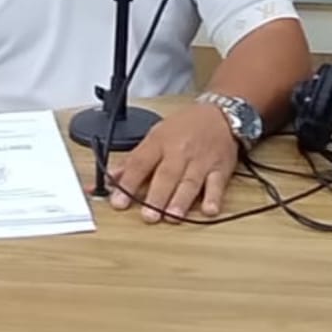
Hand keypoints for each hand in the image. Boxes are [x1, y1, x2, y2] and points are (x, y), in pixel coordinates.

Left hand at [109, 104, 237, 223]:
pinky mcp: (220, 169)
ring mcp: (201, 161)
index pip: (140, 163)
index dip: (128, 183)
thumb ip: (134, 159)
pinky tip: (209, 210)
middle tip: (148, 215)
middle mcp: (179, 152)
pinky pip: (217, 184)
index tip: (117, 202)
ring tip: (172, 217)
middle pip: (166, 175)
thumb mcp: (155, 135)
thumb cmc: (185, 127)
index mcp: (159, 142)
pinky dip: (214, 198)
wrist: (220, 114)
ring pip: (190, 182)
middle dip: (156, 197)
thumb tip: (111, 177)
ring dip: (181, 201)